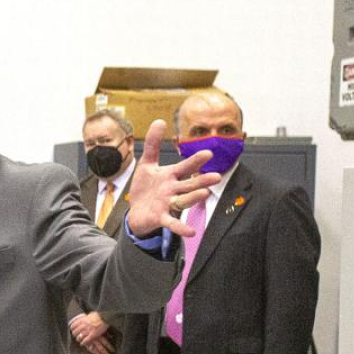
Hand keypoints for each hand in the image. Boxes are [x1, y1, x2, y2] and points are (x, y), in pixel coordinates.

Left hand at [124, 120, 221, 238]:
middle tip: (216, 176)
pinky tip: (192, 232)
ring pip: (184, 200)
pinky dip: (181, 227)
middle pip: (189, 184)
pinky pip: (172, 223)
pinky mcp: (161, 217)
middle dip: (201, 180)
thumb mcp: (147, 165)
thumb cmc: (146, 188)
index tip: (208, 153)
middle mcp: (173, 190)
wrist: (137, 211)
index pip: (185, 167)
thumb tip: (159, 121)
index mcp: (171, 176)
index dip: (195, 161)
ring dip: (193, 197)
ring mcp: (169, 204)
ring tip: (205, 194)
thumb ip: (153, 144)